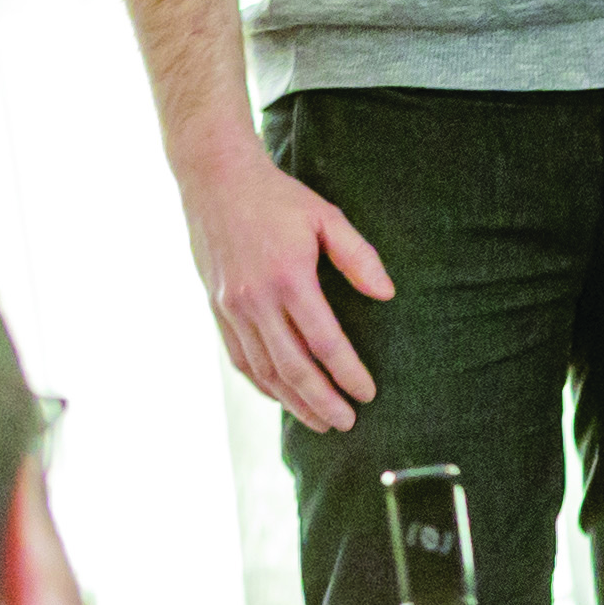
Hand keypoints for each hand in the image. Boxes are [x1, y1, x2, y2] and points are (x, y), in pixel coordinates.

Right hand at [176, 142, 392, 433]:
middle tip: (348, 423)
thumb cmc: (279, 198)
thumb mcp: (326, 216)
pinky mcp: (217, 310)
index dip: (347, 372)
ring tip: (320, 421)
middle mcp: (256, 301)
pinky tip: (281, 397)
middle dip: (322, 401)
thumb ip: (358, 257)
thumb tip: (387, 295)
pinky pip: (240, 359)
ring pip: (264, 371)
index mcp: (288, 278)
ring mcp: (232, 309)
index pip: (323, 341)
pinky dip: (262, 384)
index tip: (368, 393)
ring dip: (292, 402)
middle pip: (293, 368)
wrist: (216, 181)